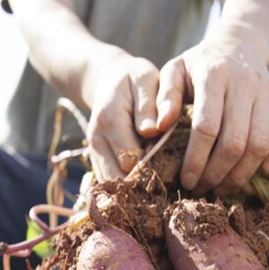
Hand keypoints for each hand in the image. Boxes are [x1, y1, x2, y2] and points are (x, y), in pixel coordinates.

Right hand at [84, 52, 160, 180]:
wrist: (108, 81)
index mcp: (109, 120)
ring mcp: (94, 152)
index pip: (130, 157)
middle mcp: (96, 140)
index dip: (153, 167)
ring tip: (158, 187)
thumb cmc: (133, 79)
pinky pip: (110, 183)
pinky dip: (127, 188)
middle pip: (118, 178)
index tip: (175, 168)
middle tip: (169, 183)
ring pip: (112, 185)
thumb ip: (148, 104)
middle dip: (143, 185)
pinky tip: (146, 184)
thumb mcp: (144, 79)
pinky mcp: (97, 160)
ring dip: (134, 190)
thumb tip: (152, 131)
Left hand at [155, 37, 268, 196]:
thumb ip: (164, 97)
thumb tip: (157, 127)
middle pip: (234, 142)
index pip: (207, 127)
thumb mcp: (174, 71)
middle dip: (216, 174)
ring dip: (240, 174)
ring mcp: (268, 94)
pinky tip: (260, 173)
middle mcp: (245, 84)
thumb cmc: (198, 65)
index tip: (186, 180)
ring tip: (221, 189)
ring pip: (259, 145)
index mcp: (214, 76)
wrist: (238, 45)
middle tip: (200, 189)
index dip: (196, 159)